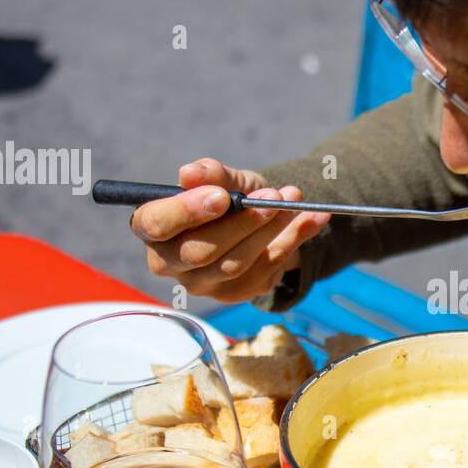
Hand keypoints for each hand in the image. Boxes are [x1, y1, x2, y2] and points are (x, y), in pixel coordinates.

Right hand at [130, 158, 330, 302]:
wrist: (259, 220)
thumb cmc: (230, 197)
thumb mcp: (223, 179)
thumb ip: (210, 174)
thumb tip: (191, 173)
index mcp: (154, 228)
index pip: (156, 225)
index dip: (186, 212)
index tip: (222, 197)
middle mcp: (170, 263)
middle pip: (201, 251)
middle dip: (242, 223)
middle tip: (274, 197)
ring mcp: (202, 284)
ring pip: (236, 263)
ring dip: (271, 230)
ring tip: (295, 200)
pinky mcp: (234, 294)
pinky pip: (265, 270)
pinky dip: (293, 241)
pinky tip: (313, 218)